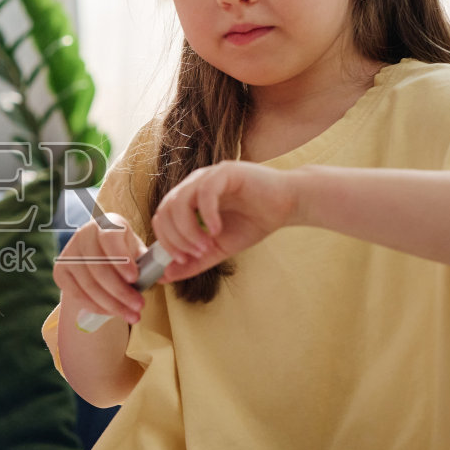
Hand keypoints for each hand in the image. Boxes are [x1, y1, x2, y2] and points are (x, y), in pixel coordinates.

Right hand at [53, 212, 146, 325]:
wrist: (100, 259)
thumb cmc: (126, 255)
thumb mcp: (139, 253)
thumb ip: (149, 262)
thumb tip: (164, 274)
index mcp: (107, 223)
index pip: (110, 237)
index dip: (121, 258)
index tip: (135, 278)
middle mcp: (84, 233)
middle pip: (99, 267)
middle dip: (121, 292)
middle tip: (139, 307)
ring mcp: (69, 252)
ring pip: (89, 285)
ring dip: (112, 304)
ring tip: (132, 316)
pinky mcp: (60, 270)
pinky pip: (77, 294)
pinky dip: (96, 307)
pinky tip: (112, 312)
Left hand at [153, 161, 298, 280]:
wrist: (287, 205)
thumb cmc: (253, 222)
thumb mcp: (219, 249)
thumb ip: (193, 262)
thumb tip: (164, 276)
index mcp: (188, 200)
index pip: (161, 219)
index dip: (165, 242)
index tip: (181, 261)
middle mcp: (193, 185)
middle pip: (165, 210)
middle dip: (175, 238)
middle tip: (194, 255)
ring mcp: (208, 176)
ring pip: (179, 201)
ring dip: (188, 229)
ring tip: (207, 245)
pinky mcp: (226, 172)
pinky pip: (205, 193)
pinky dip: (207, 215)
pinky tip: (218, 230)